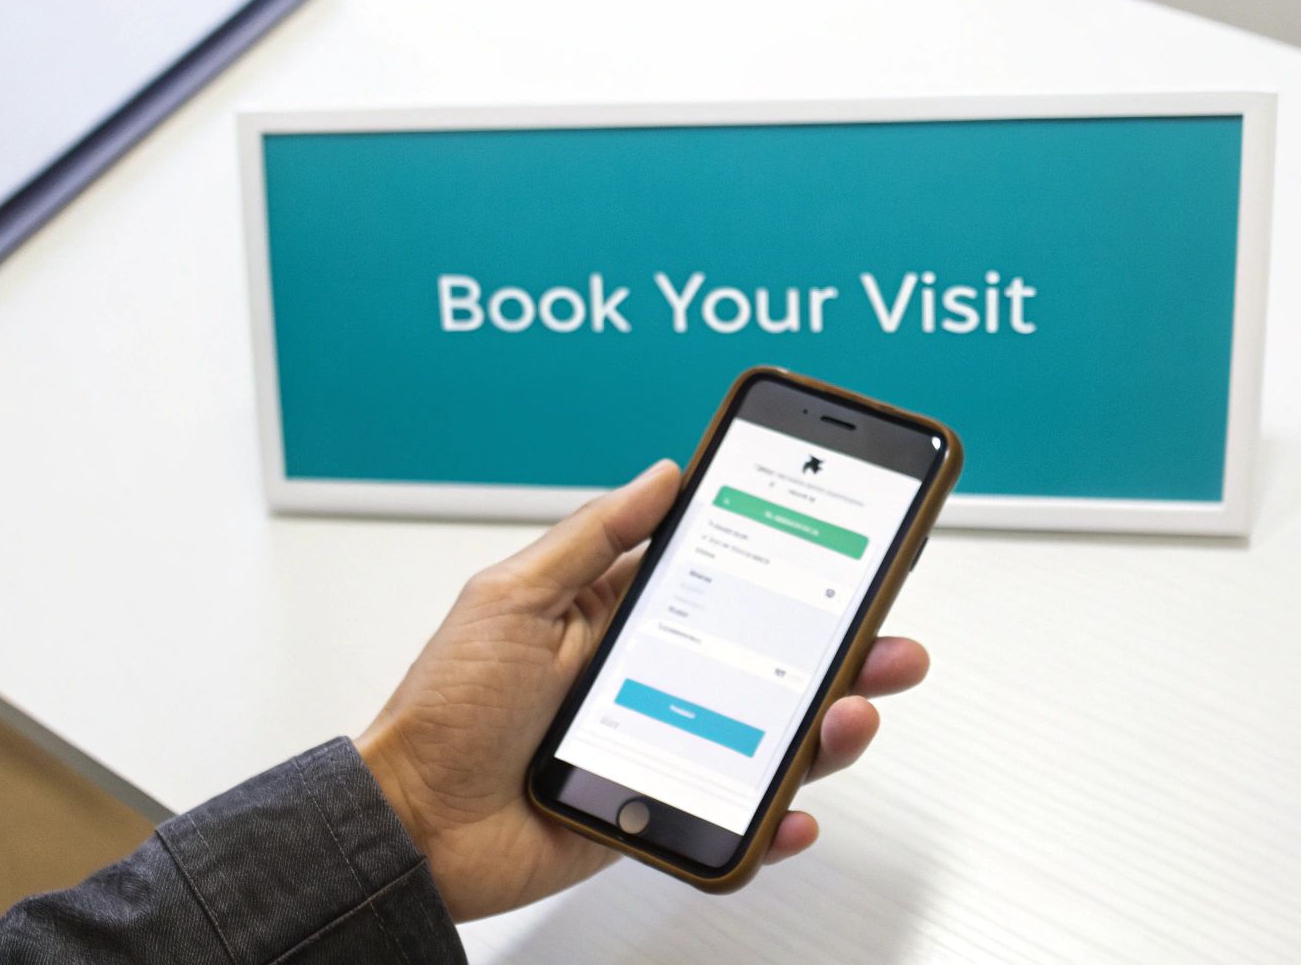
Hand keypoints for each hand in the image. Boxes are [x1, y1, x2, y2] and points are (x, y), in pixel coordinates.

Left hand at [355, 460, 929, 920]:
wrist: (413, 825)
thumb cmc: (445, 711)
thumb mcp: (510, 597)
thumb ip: (591, 537)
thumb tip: (660, 475)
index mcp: (620, 616)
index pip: (726, 580)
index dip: (788, 565)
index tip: (846, 543)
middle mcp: (654, 676)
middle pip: (769, 658)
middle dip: (841, 647)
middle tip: (887, 637)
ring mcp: (666, 743)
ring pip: (770, 734)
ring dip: (826, 727)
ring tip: (849, 714)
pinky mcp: (662, 807)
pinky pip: (737, 813)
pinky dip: (776, 816)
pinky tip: (793, 808)